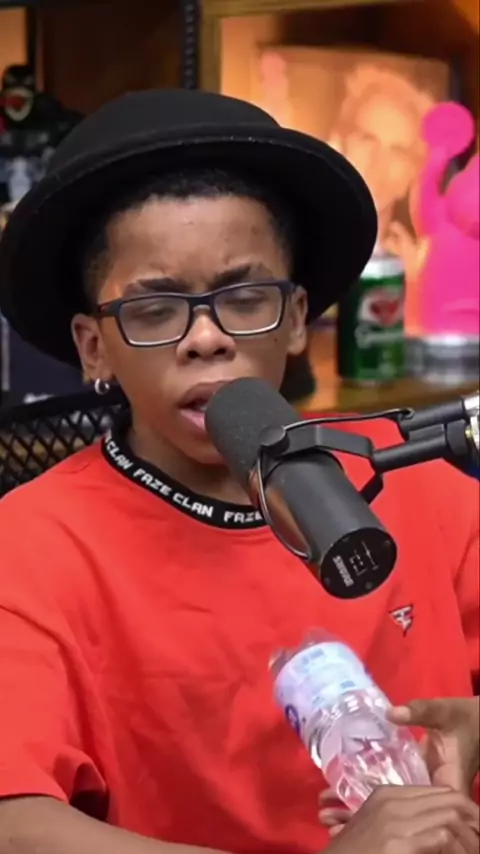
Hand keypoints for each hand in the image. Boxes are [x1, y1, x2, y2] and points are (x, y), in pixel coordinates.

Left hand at [320, 697, 479, 836]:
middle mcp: (432, 797)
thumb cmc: (464, 719)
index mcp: (445, 787)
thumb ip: (421, 713)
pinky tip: (340, 806)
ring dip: (359, 814)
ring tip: (325, 817)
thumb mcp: (445, 713)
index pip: (417, 815)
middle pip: (397, 819)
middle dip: (362, 820)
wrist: (477, 723)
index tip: (353, 820)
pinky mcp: (415, 783)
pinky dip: (367, 802)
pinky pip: (389, 799)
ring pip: (390, 812)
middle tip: (326, 817)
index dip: (385, 823)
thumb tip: (392, 713)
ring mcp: (422, 792)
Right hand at [323, 786, 478, 853]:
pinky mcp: (397, 843)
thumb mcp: (376, 829)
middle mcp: (392, 802)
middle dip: (473, 821)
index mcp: (387, 795)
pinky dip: (457, 849)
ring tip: (474, 851)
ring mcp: (395, 821)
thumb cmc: (352, 850)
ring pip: (450, 816)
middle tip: (479, 841)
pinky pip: (442, 838)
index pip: (440, 791)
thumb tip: (439, 832)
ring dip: (469, 839)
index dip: (465, 809)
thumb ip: (402, 821)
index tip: (475, 829)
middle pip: (450, 800)